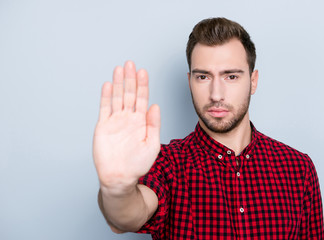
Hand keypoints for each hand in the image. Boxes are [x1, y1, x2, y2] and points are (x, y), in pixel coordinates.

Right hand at [93, 61, 160, 193]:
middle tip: (130, 63)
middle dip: (130, 79)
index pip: (142, 98)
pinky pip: (104, 108)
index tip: (143, 72)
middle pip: (129, 93)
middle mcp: (128, 118)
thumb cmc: (138, 164)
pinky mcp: (103, 126)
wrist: (120, 177)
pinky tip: (107, 85)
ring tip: (119, 69)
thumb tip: (155, 106)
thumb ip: (153, 124)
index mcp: (141, 121)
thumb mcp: (152, 144)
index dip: (143, 85)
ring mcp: (115, 121)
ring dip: (117, 83)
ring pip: (116, 97)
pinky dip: (105, 96)